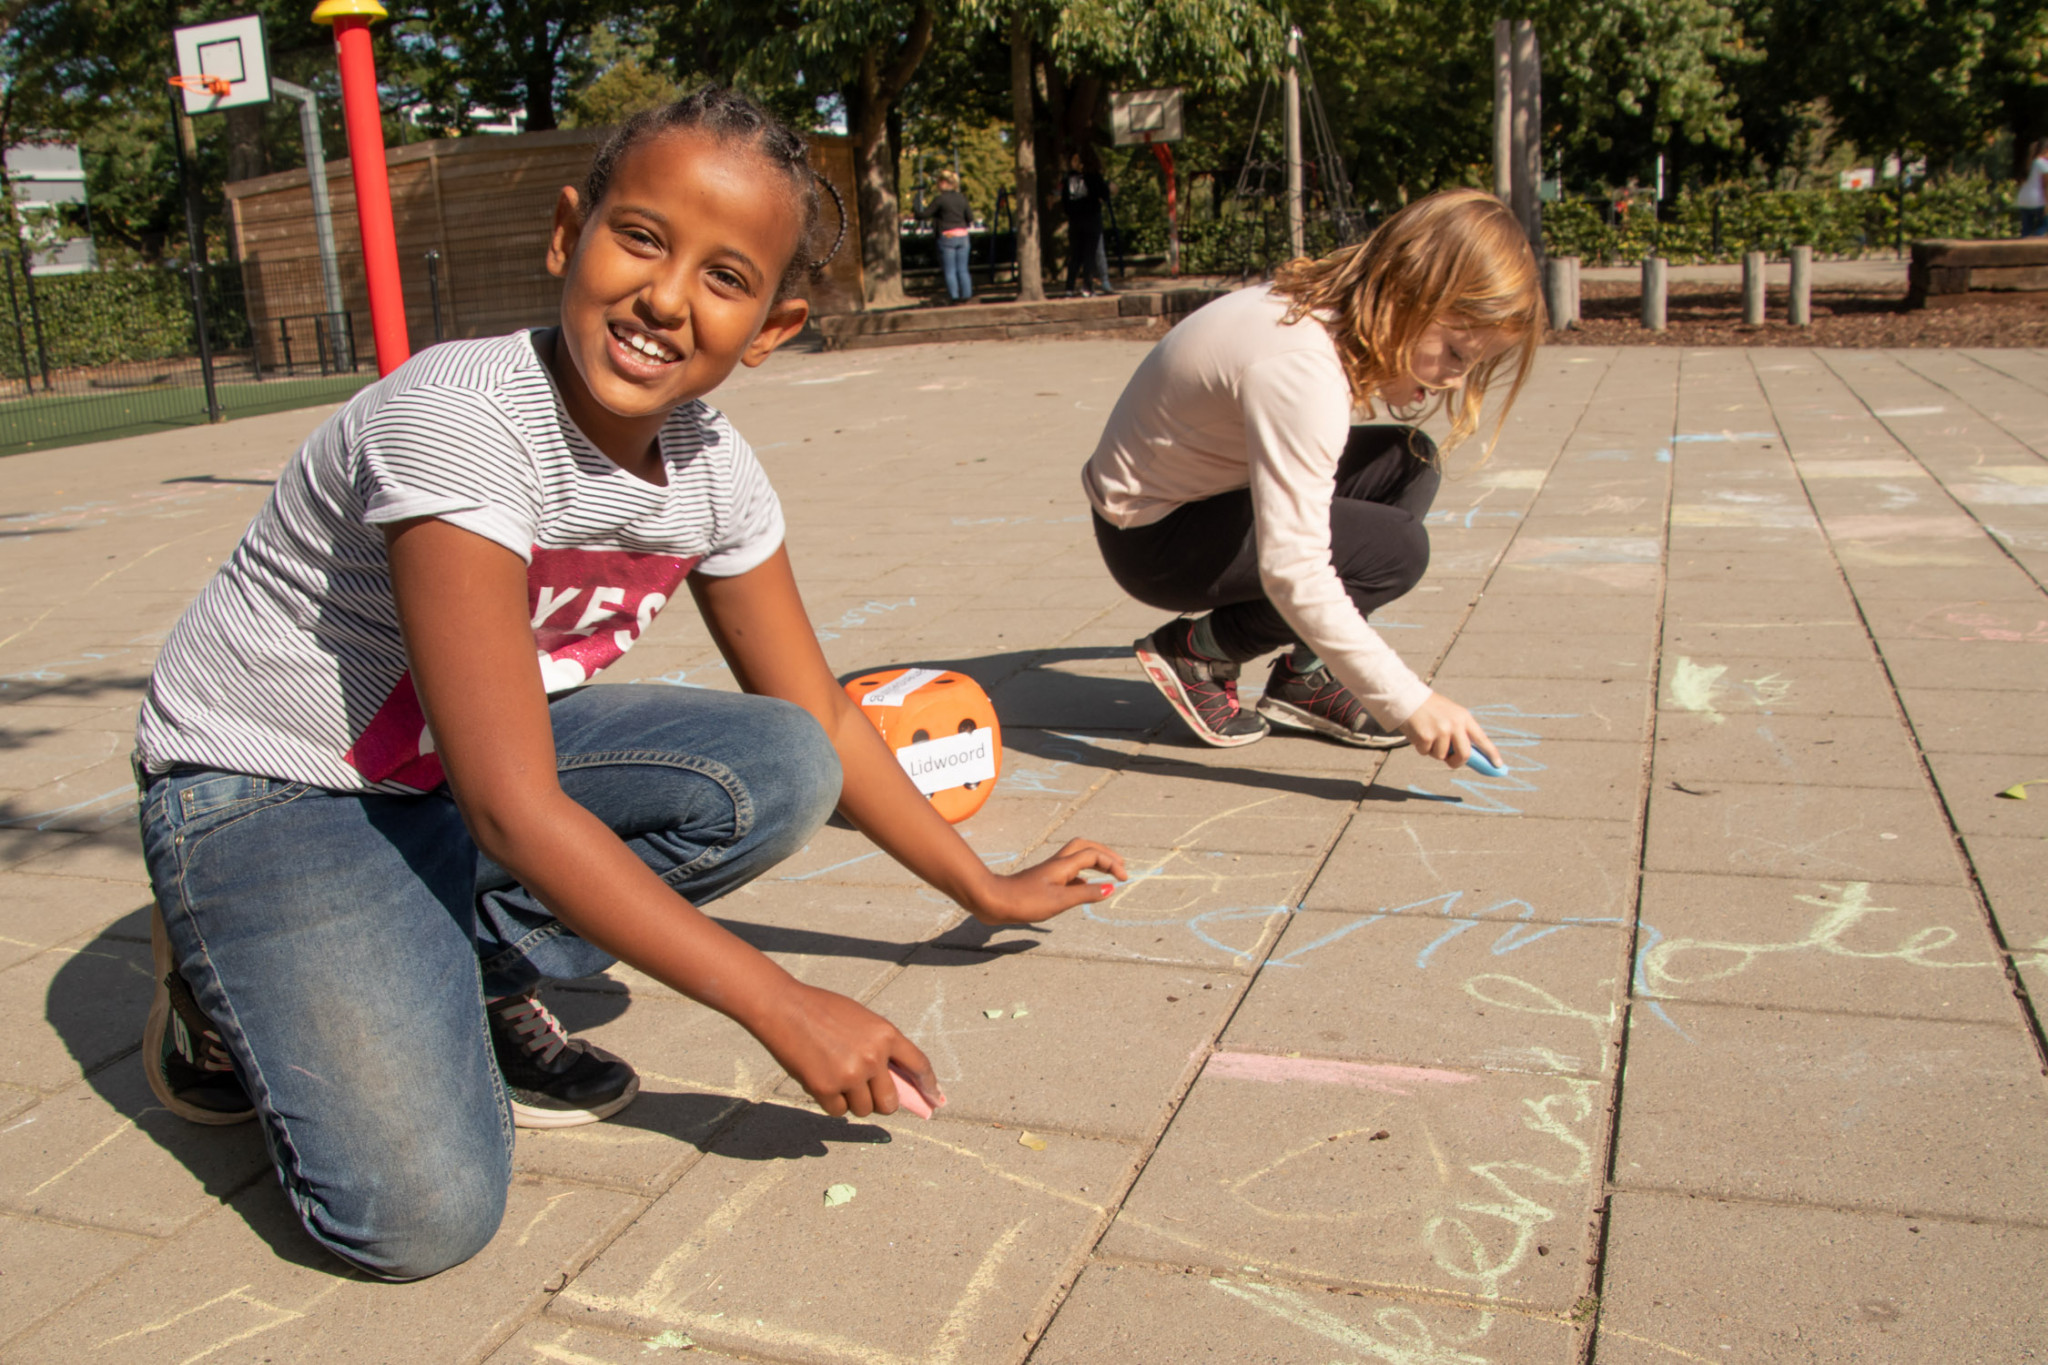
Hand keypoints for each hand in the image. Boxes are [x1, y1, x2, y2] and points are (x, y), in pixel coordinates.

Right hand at [750, 980, 940, 1118]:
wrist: (784, 1008)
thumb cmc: (822, 1011)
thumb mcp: (862, 1021)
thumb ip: (880, 1048)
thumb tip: (894, 1082)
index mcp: (886, 1034)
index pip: (919, 1065)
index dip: (929, 1086)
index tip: (936, 1101)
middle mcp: (873, 1057)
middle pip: (890, 1102)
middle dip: (882, 1103)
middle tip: (868, 1094)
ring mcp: (850, 1074)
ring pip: (864, 1109)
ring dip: (853, 1102)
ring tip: (836, 1077)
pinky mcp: (825, 1088)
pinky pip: (838, 1111)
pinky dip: (831, 1103)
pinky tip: (820, 1080)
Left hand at [965, 837, 1127, 925]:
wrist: (993, 900)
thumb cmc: (1025, 901)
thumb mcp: (1060, 901)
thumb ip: (1086, 894)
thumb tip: (1110, 888)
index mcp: (1063, 865)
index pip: (1094, 855)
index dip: (1111, 863)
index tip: (1123, 878)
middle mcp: (1057, 864)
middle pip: (1085, 847)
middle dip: (1105, 853)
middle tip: (1119, 865)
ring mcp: (1049, 872)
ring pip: (1076, 858)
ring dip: (1094, 862)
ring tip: (1107, 874)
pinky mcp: (1043, 881)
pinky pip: (1069, 872)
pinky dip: (1082, 876)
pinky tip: (1084, 888)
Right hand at [1399, 692, 1503, 770]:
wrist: (1407, 697)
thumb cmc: (1430, 708)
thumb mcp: (1450, 715)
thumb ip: (1460, 732)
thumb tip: (1467, 757)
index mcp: (1464, 718)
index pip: (1482, 739)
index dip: (1492, 754)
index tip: (1499, 766)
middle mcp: (1455, 724)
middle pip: (1464, 754)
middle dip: (1457, 762)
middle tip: (1450, 761)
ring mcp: (1441, 731)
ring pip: (1441, 756)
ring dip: (1433, 751)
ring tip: (1427, 734)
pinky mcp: (1426, 737)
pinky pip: (1426, 752)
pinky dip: (1421, 747)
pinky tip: (1417, 732)